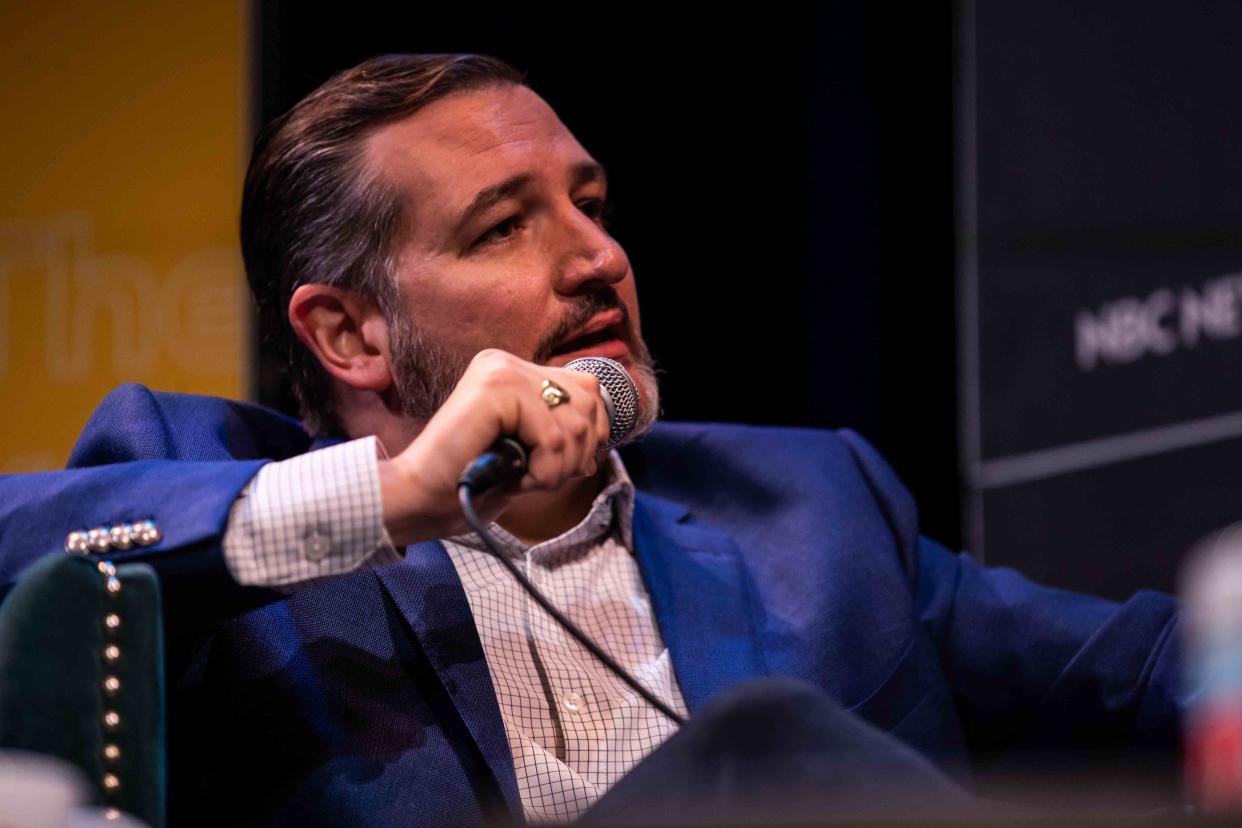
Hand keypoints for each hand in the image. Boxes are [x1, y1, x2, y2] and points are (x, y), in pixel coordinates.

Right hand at [378, 349, 610, 545]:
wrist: (423, 498)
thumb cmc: (471, 481)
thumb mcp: (529, 454)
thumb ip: (561, 435)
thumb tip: (601, 441)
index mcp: (514, 371)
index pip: (588, 388)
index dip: (591, 434)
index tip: (564, 467)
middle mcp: (507, 363)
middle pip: (589, 400)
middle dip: (578, 452)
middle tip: (544, 477)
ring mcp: (500, 371)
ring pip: (574, 422)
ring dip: (558, 468)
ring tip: (524, 478)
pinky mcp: (495, 389)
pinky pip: (552, 435)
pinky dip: (544, 469)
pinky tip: (515, 478)